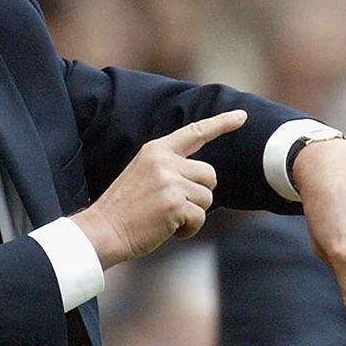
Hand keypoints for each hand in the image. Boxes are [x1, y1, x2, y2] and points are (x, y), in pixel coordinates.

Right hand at [71, 110, 245, 268]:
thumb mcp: (144, 173)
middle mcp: (165, 161)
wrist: (103, 230)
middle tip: (175, 205)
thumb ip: (171, 167)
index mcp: (156, 150)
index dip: (221, 123)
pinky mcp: (175, 204)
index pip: (195, 132)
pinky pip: (200, 217)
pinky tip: (168, 230)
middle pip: (209, 174)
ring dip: (193, 213)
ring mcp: (170, 182)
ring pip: (207, 197)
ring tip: (167, 217)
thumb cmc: (125, 208)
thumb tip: (205, 177)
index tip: (241, 115)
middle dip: (200, 193)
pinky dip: (188, 229)